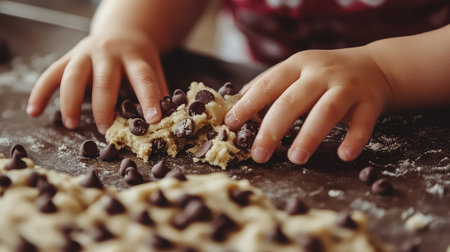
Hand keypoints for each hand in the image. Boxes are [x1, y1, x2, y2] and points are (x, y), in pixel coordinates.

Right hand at [27, 30, 168, 133]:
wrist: (123, 32)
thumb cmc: (140, 60)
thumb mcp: (154, 69)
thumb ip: (159, 92)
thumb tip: (170, 120)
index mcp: (135, 57)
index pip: (144, 79)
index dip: (149, 99)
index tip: (154, 120)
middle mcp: (109, 53)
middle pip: (104, 80)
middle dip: (104, 106)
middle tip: (105, 130)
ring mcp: (86, 53)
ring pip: (73, 76)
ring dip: (70, 101)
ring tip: (72, 125)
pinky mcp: (69, 57)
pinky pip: (50, 74)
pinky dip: (40, 92)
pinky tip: (34, 111)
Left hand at [225, 46, 392, 163]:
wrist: (375, 67)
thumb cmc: (326, 75)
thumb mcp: (298, 70)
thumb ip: (271, 85)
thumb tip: (236, 104)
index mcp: (298, 65)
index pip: (268, 84)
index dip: (248, 105)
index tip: (230, 125)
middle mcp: (321, 73)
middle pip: (293, 101)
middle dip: (272, 129)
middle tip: (258, 155)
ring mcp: (347, 86)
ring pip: (326, 111)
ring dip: (309, 136)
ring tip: (295, 158)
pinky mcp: (370, 102)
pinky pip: (363, 123)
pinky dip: (354, 139)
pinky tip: (344, 155)